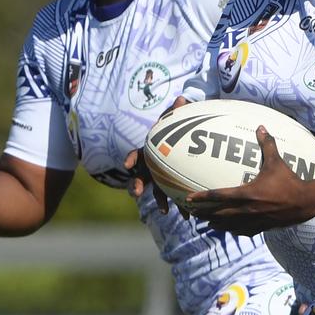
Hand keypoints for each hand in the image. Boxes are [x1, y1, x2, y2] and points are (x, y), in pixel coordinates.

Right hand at [125, 96, 190, 214]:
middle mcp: (151, 166)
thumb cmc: (177, 130)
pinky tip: (187, 215)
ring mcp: (160, 177)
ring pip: (156, 190)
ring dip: (159, 200)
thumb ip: (177, 112)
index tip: (127, 166)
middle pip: (140, 177)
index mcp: (150, 151)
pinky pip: (173, 196)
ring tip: (164, 210)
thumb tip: (182, 99)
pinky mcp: (172, 185)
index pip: (137, 155)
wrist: (185, 141)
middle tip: (137, 193)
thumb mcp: (176, 121)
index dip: (131, 159)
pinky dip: (179, 205)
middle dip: (137, 186)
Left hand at [185, 126, 309, 235]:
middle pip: (219, 214)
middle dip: (204, 214)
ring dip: (216, 224)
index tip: (189, 198)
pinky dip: (233, 230)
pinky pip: (243, 232)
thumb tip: (261, 127)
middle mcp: (247, 209)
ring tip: (206, 223)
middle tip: (192, 213)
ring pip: (229, 225)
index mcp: (247, 193)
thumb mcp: (277, 162)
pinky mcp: (261, 227)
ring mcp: (254, 220)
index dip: (202, 197)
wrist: (305, 202)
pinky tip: (229, 230)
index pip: (219, 195)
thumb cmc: (289, 181)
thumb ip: (267, 144)